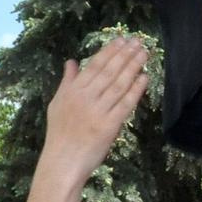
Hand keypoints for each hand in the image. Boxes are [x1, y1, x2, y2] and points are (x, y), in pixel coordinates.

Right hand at [40, 36, 147, 175]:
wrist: (62, 162)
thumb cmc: (59, 134)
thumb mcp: (56, 103)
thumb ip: (66, 81)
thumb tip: (70, 61)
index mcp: (72, 91)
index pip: (94, 65)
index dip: (110, 51)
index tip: (122, 40)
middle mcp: (85, 98)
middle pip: (109, 71)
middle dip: (125, 55)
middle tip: (138, 42)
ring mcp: (98, 111)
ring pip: (119, 84)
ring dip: (133, 67)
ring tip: (144, 55)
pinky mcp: (109, 126)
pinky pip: (125, 104)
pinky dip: (135, 90)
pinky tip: (144, 78)